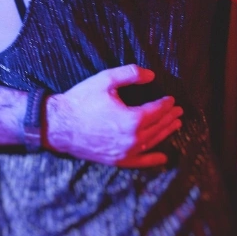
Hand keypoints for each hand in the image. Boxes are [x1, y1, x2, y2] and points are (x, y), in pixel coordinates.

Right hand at [45, 65, 183, 167]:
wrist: (58, 125)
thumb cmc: (80, 101)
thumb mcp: (105, 80)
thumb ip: (130, 74)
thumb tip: (151, 75)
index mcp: (132, 119)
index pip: (157, 111)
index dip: (166, 104)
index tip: (171, 99)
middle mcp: (131, 139)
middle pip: (158, 127)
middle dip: (169, 118)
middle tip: (178, 111)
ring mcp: (124, 152)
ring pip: (152, 142)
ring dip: (165, 133)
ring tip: (175, 125)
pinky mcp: (115, 160)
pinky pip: (139, 161)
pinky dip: (152, 160)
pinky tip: (163, 158)